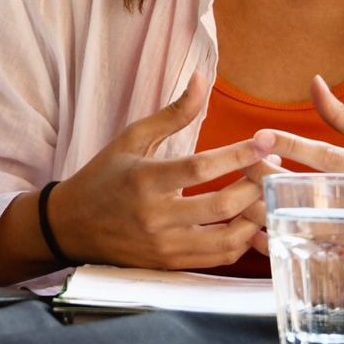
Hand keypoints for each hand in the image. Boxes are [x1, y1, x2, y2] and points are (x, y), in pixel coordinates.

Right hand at [51, 74, 282, 270]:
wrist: (71, 226)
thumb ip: (174, 113)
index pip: (201, 168)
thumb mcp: (132, 138)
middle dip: (256, 186)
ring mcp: (163, 246)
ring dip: (254, 218)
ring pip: (226, 240)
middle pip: (221, 206)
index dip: (239, 155)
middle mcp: (154, 217)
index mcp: (144, 179)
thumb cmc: (104, 176)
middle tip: (272, 169)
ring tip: (264, 196)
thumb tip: (203, 78)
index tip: (265, 142)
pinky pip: (217, 258)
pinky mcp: (168, 265)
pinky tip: (247, 220)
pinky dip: (240, 241)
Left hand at [245, 75, 343, 276]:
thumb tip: (313, 82)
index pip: (323, 156)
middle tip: (245, 165)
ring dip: (264, 210)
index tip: (259, 136)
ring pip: (297, 227)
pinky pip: (307, 255)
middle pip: (302, 192)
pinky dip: (277, 243)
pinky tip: (258, 232)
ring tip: (246, 195)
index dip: (289, 144)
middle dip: (264, 177)